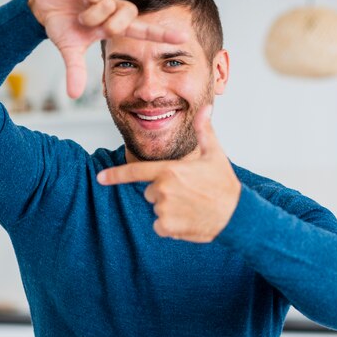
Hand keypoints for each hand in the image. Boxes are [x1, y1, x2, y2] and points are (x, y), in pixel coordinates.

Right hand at [28, 0, 186, 98]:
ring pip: (112, 4)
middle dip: (111, 25)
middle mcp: (113, 9)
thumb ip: (76, 71)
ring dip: (94, 15)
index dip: (162, 35)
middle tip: (93, 27)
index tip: (183, 38)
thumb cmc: (63, 26)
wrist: (42, 7)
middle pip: (128, 15)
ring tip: (80, 16)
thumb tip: (73, 95)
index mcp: (112, 26)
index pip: (142, 30)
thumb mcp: (70, 50)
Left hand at [97, 106, 241, 242]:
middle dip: (163, 192)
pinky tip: (188, 220)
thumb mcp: (214, 154)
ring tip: (191, 206)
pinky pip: (160, 226)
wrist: (237, 215)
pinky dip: (171, 226)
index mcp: (169, 170)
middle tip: (188, 192)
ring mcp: (164, 210)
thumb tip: (205, 109)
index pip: (135, 172)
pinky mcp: (168, 227)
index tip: (100, 178)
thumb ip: (204, 131)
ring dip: (169, 209)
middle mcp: (162, 190)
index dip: (115, 175)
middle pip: (149, 191)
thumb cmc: (224, 184)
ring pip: (156, 209)